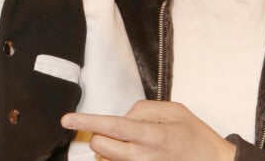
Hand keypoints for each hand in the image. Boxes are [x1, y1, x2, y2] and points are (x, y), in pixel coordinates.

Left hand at [61, 99, 236, 160]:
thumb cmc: (196, 136)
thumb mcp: (175, 110)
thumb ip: (145, 109)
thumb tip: (123, 116)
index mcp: (152, 135)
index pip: (112, 127)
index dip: (87, 121)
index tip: (67, 118)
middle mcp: (143, 157)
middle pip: (101, 148)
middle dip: (99, 135)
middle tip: (114, 129)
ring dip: (109, 149)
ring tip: (133, 142)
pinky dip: (118, 159)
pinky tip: (134, 152)